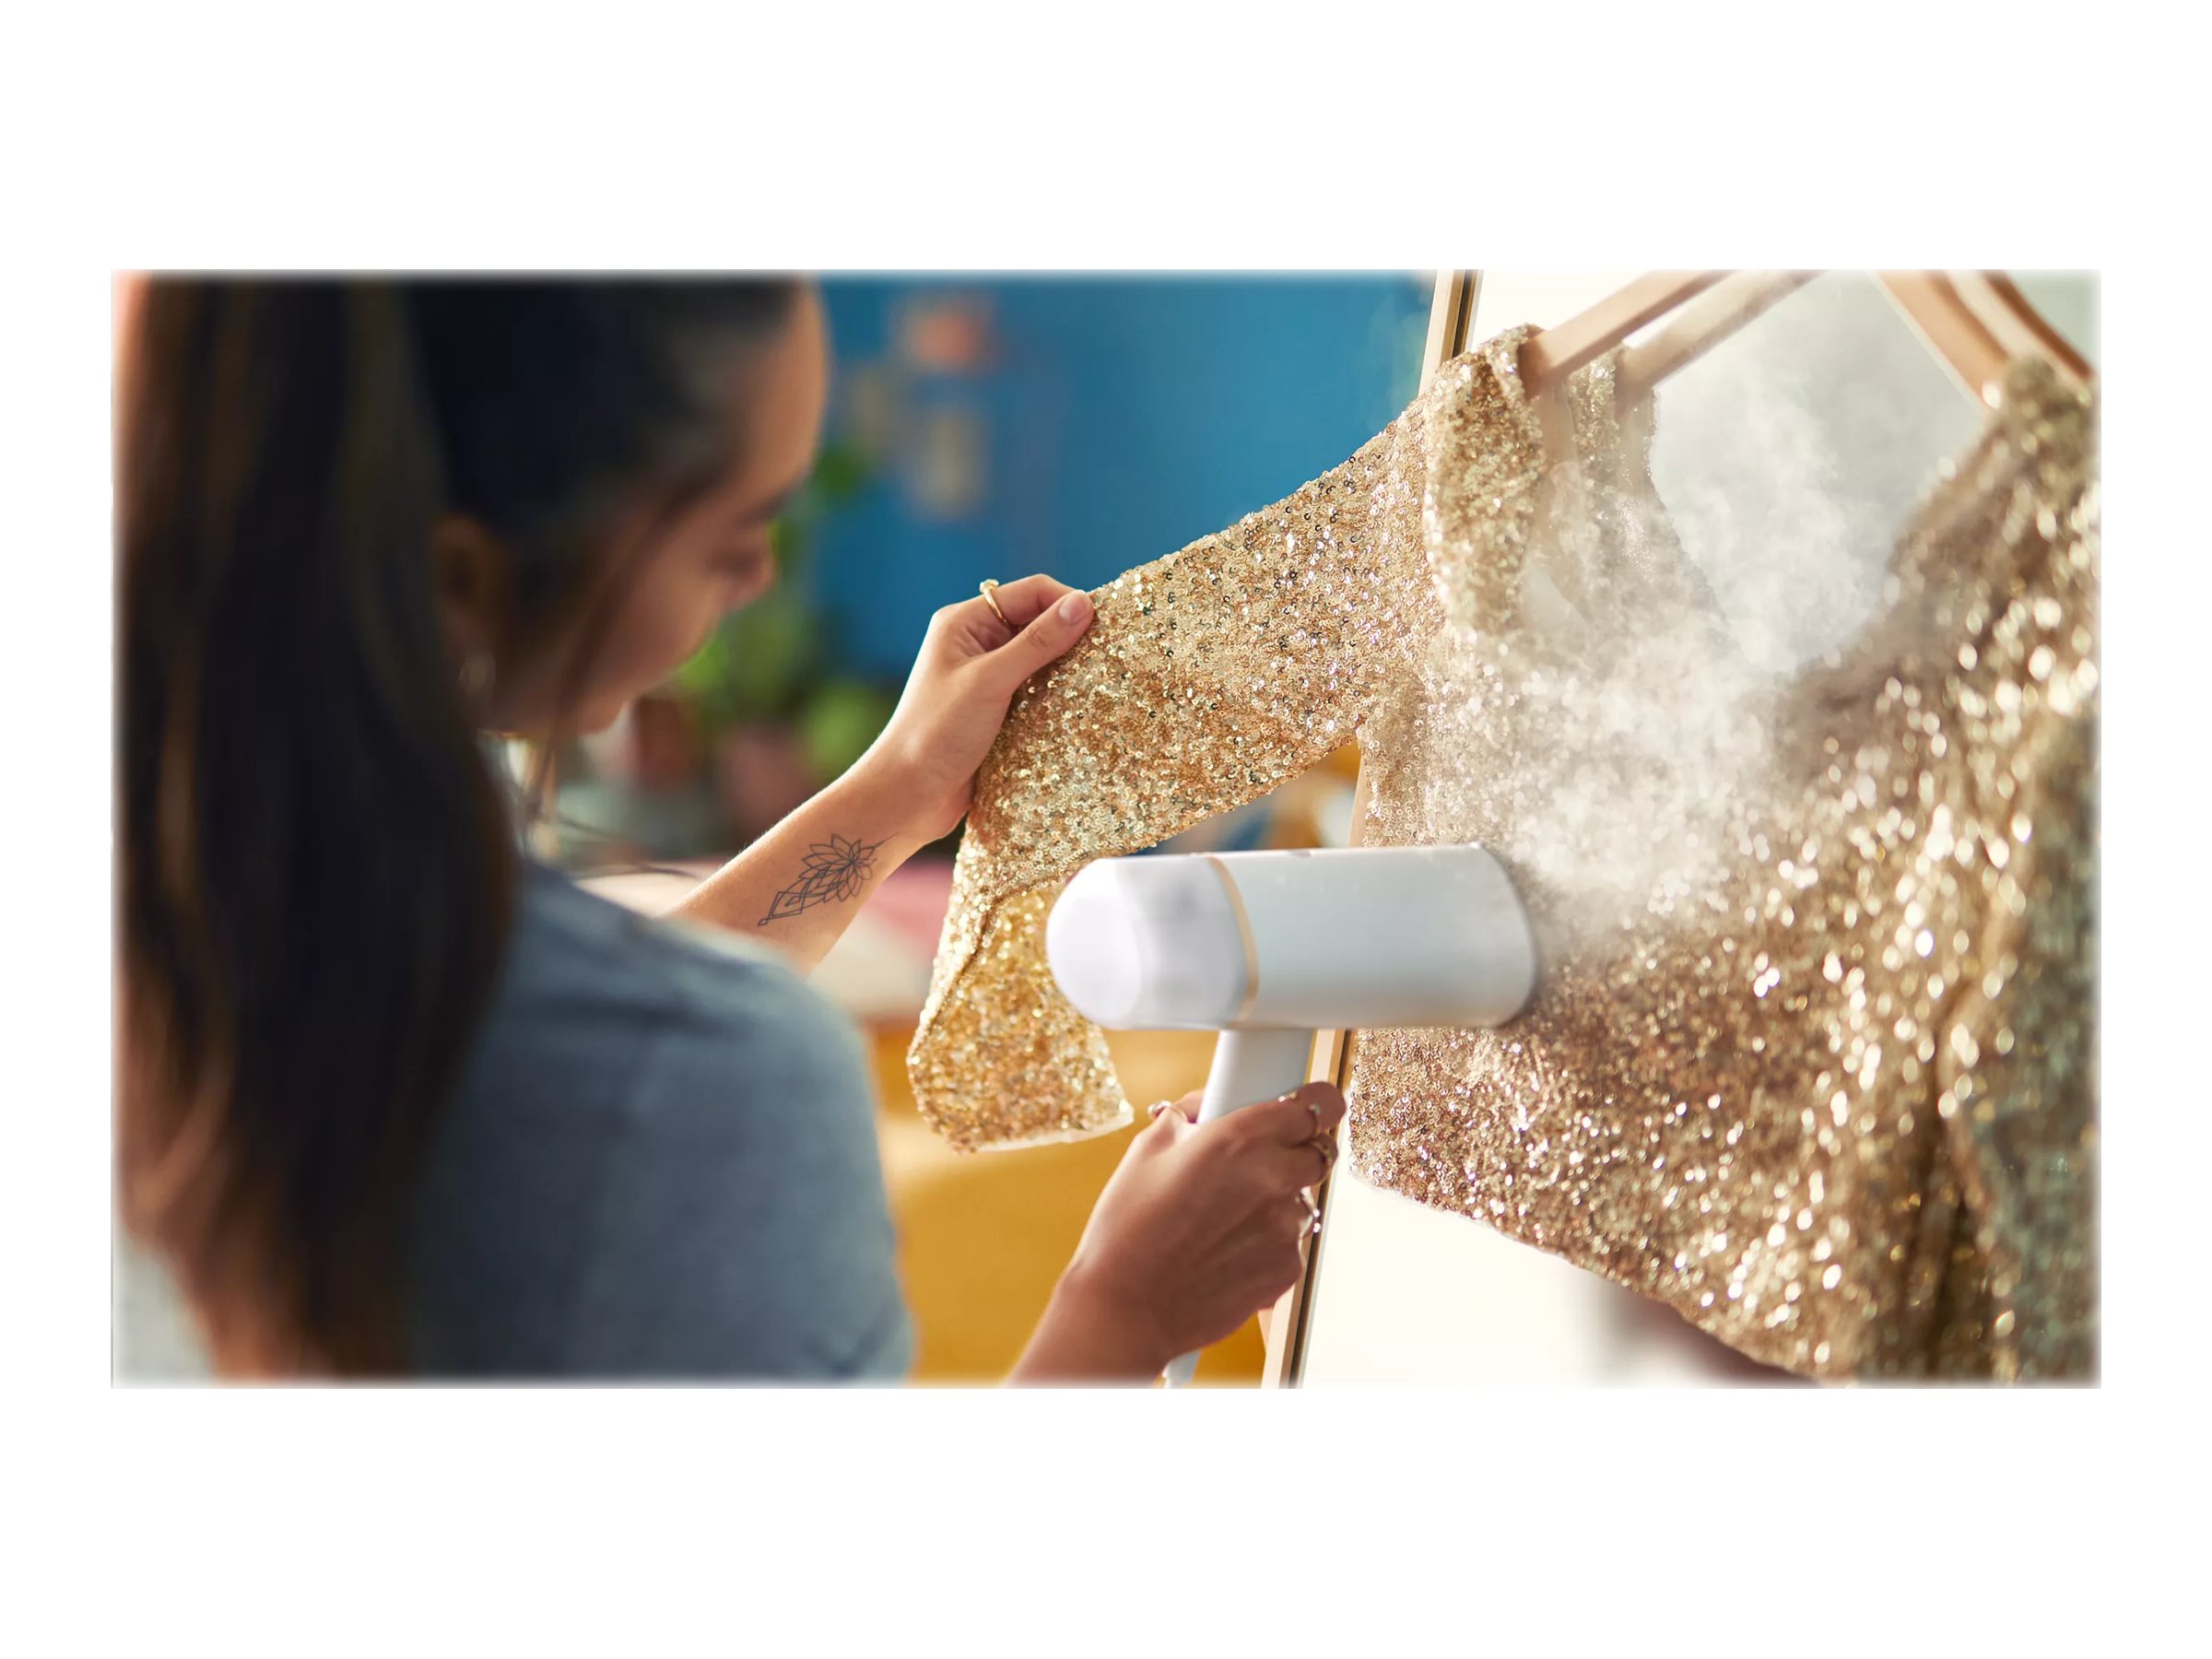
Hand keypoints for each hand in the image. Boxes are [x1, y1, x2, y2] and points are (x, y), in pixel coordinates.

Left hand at [850, 573, 1095, 843]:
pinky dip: (1057, 697)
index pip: (1031, 593)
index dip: (1068, 603)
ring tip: (1096, 684)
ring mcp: (986, 678)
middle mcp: (976, 644)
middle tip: (1106, 656)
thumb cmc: (936, 733)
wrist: (907, 796)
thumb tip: (1083, 604)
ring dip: (1066, 670)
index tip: (1105, 626)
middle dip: (1071, 637)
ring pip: (1041, 660)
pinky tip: (1076, 709)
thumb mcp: (989, 682)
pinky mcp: (996, 710)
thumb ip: (1036, 643)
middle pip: (1038, 624)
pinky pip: (1036, 692)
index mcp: (965, 622)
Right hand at [1026, 1081, 1346, 1380]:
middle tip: (1261, 1161)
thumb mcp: (1147, 1150)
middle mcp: (1274, 1178)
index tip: (1308, 1107)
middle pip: (1322, 1150)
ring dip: (1278, 1200)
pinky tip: (1226, 1249)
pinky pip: (1291, 1242)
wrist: (1125, 1307)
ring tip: (1226, 1218)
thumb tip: (1209, 1104)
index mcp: (1241, 1138)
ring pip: (1303, 1199)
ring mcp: (1286, 1227)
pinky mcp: (1287, 1269)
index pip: (1319, 1105)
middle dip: (1298, 1150)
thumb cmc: (1128, 1228)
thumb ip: (1190, 1115)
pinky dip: (1268, 1241)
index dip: (1315, 1104)